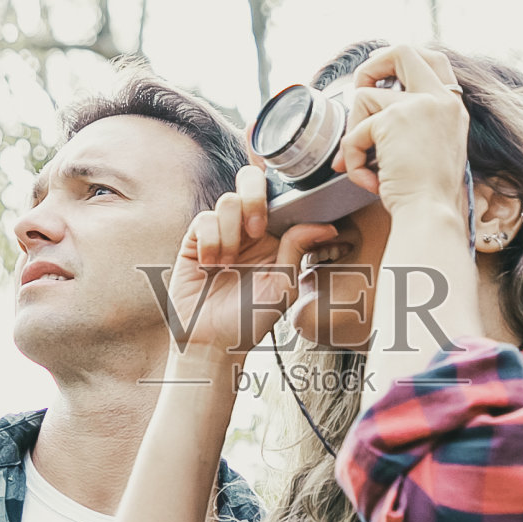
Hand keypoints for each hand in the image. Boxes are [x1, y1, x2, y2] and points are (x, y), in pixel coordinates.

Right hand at [167, 164, 336, 358]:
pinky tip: (211, 265)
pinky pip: (204, 220)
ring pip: (228, 200)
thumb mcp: (283, 286)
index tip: (288, 210)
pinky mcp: (196, 240)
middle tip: (257, 230)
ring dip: (231, 232)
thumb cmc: (250, 320)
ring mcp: (222, 232)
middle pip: (250, 180)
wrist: (213, 341)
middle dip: (255, 198)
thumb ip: (298, 249)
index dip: (283, 190)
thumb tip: (326, 224)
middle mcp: (248, 229)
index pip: (279, 195)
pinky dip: (211, 242)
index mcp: (275, 236)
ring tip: (229, 263)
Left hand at [330, 44, 468, 216]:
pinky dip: (352, 157)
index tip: (385, 78)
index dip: (404, 62)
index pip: (434, 61)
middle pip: (402, 51)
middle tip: (360, 91)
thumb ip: (415, 126)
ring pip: (364, 96)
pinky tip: (369, 179)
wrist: (431, 214)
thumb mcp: (433, 151)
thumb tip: (374, 116)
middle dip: (372, 66)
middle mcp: (440, 100)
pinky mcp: (392, 118)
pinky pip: (354, 131)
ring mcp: (417, 105)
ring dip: (355, 132)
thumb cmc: (431, 197)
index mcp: (452, 108)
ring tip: (366, 164)